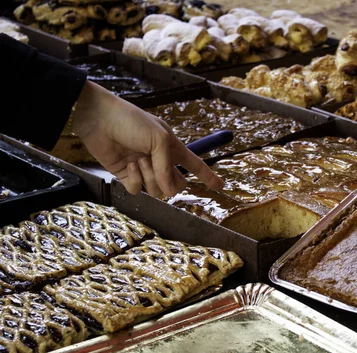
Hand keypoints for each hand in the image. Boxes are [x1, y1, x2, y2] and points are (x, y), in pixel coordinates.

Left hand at [72, 81, 223, 196]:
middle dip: (169, 180)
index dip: (209, 176)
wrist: (98, 119)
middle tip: (157, 167)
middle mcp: (160, 160)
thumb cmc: (131, 121)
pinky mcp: (126, 175)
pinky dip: (133, 180)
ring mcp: (143, 169)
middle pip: (176, 184)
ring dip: (149, 177)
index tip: (221, 187)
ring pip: (157, 190)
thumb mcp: (159, 139)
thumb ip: (167, 166)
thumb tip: (169, 191)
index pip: (195, 164)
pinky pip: (137, 190)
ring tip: (137, 160)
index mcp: (173, 147)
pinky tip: (127, 165)